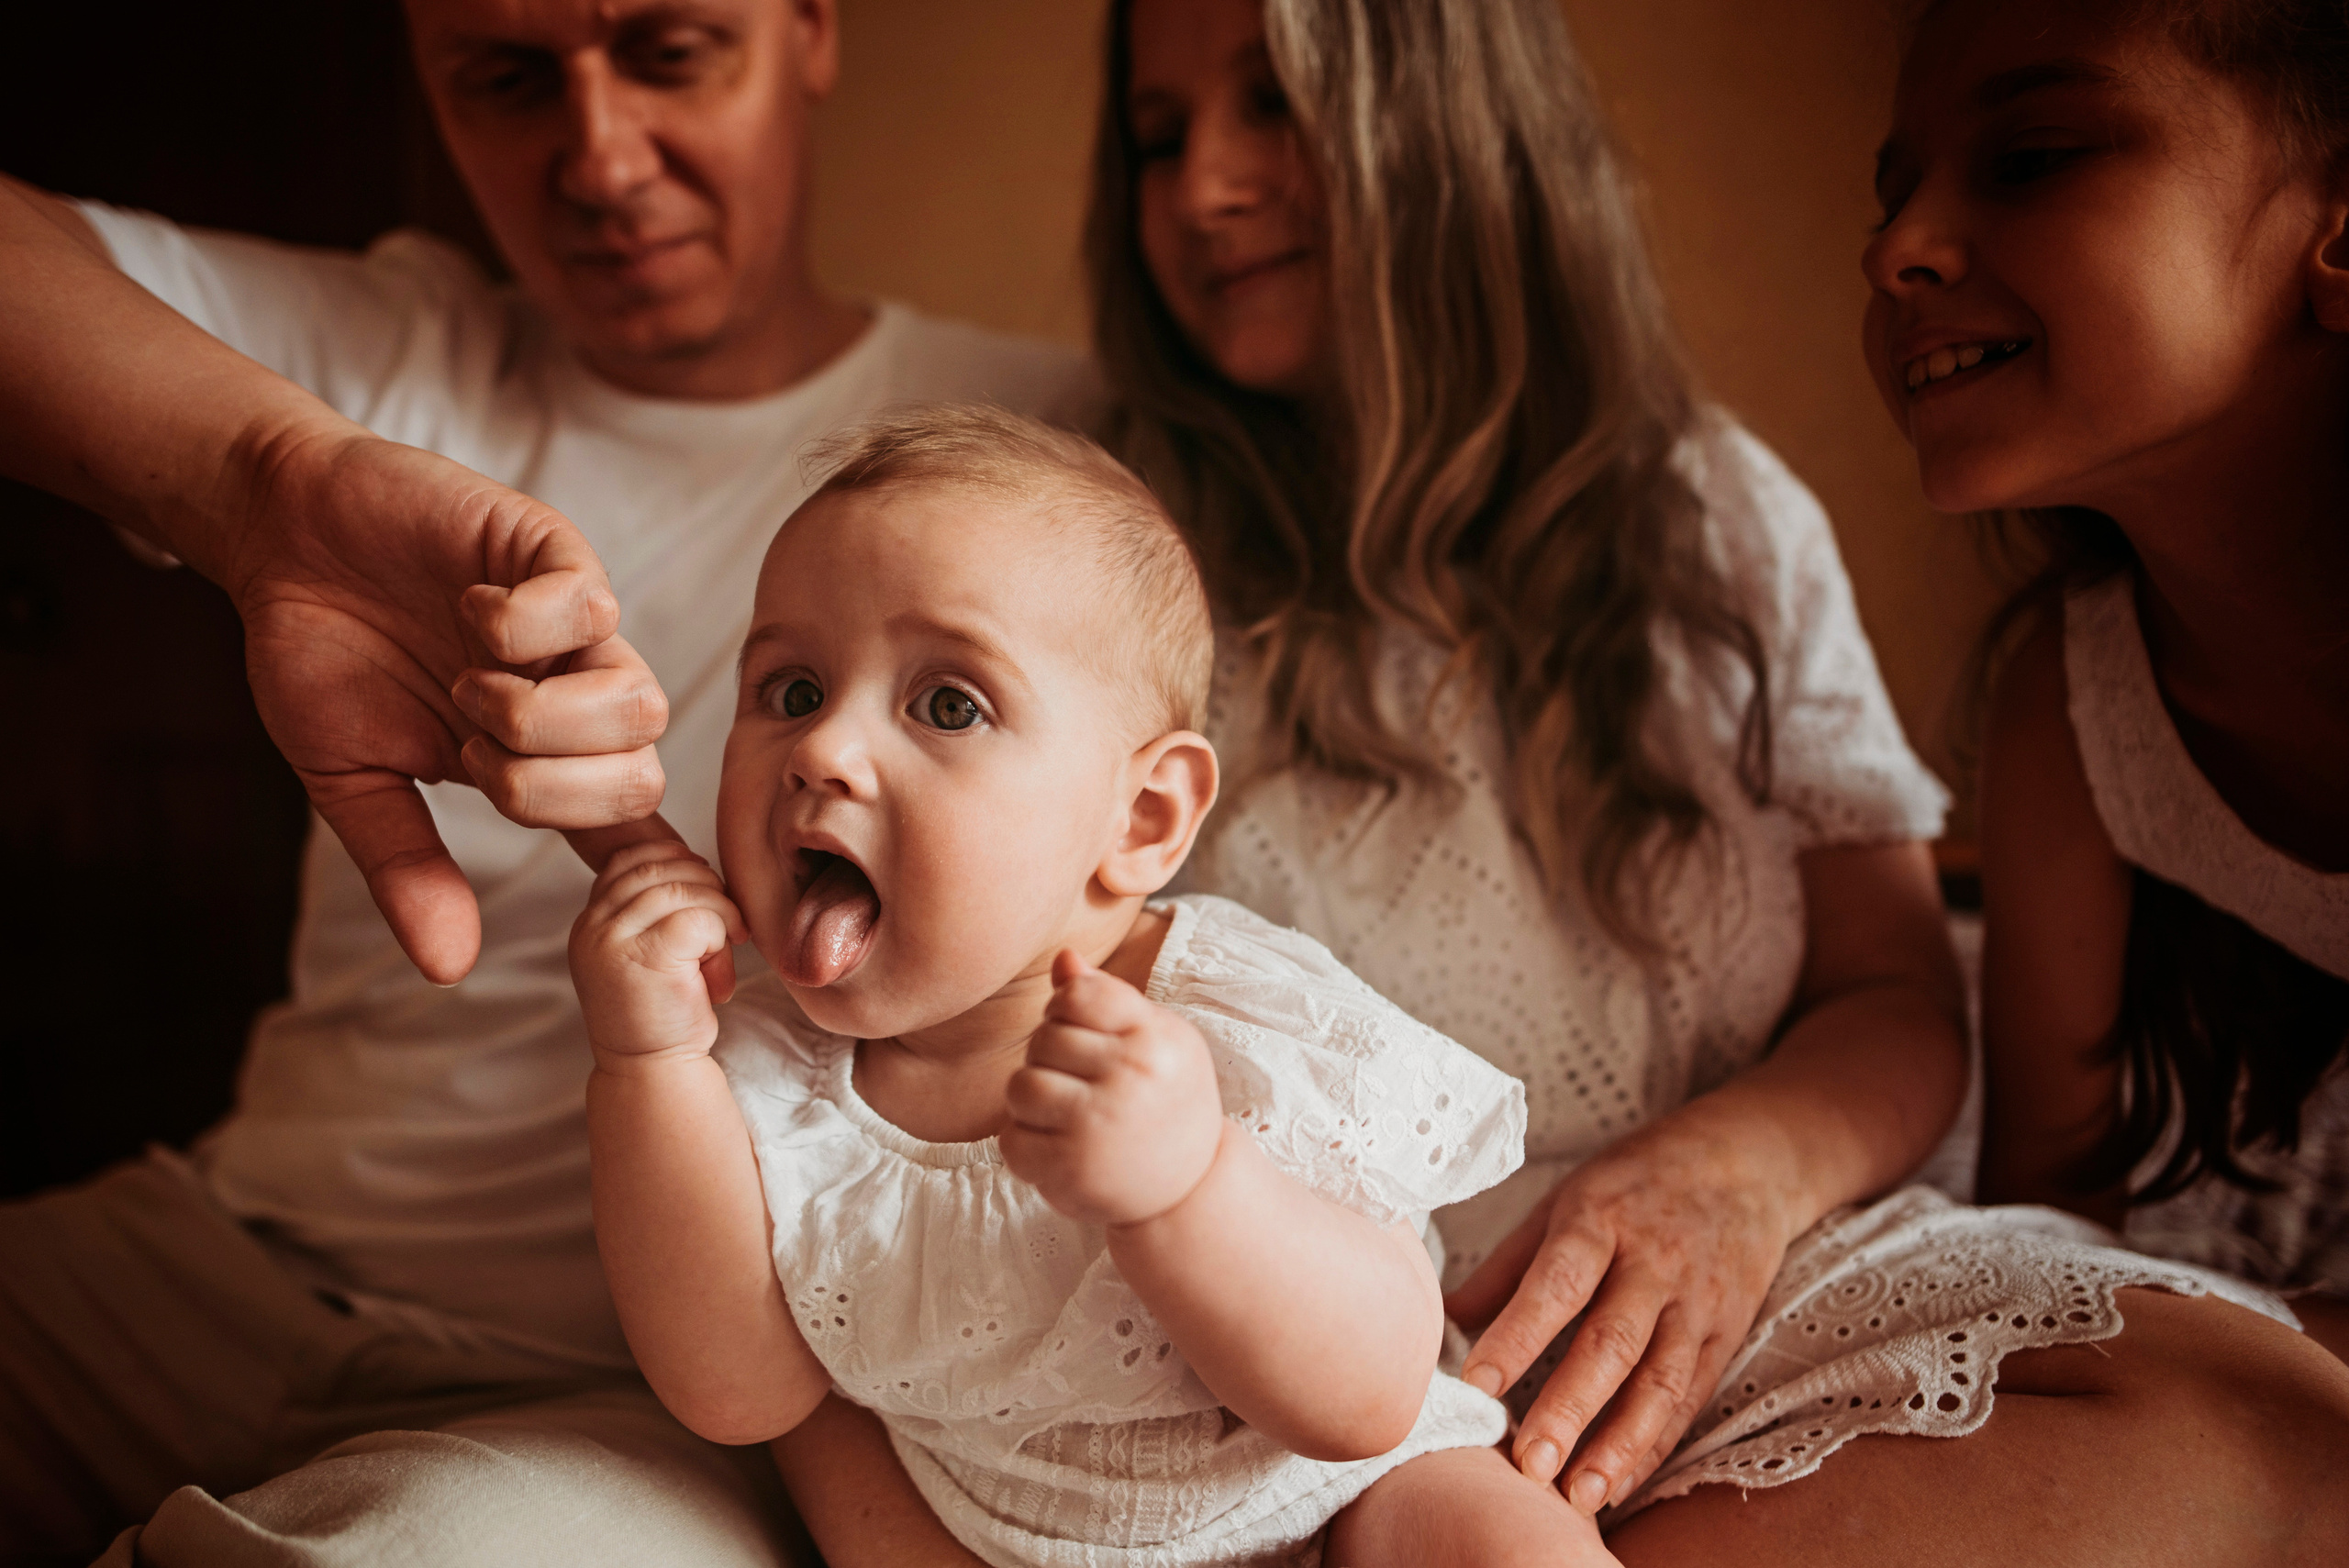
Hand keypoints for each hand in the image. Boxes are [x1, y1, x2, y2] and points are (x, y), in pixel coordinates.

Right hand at [220, 425, 673, 982]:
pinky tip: (469, 605)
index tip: (662, 916)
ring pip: (637, 704)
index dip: (648, 870)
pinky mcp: (559, 554)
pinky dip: (518, 627)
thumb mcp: (352, 776)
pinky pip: (591, 611)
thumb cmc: (323, 650)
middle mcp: (578, 695)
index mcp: (540, 757)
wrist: (283, 530)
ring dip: (535, 712)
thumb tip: (446, 969)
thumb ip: (406, 864)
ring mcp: (577, 628)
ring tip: (466, 678)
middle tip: (466, 744)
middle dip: (542, 785)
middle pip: (641, 779)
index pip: (624, 827)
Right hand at [568, 838, 747, 1068]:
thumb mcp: (646, 952)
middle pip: (657, 868)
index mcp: (589, 923)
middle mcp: (591, 928)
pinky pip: (697, 916)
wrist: (653, 1070)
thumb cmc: (663, 1012)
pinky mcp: (644, 956)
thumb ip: (653, 912)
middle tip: (726, 919)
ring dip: (718, 909)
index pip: (627, 859)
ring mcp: (612, 941)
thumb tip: (699, 865)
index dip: (673, 859)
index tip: (705, 884)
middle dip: (704, 883)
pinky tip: (721, 959)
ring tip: (727, 942)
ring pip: (681, 889)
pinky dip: (721, 930)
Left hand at [1000, 950, 1225, 1225]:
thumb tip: (1063, 957)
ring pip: (1021, 1087)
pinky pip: (1012, 1141)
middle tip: (1077, 1081)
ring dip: (1032, 1100)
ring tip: (1062, 1111)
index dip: (1065, 1010)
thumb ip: (1106, 997)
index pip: (1076, 996)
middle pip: (1044, 1039)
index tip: (1082, 1032)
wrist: (1191, 1185)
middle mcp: (1130, 1077)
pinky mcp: (1070, 1171)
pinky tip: (1056, 1145)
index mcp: (1154, 1037)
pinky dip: (1025, 1143)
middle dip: (1049, 1057)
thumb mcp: (1156, 1038)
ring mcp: (1098, 1126)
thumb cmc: (1166, 1096)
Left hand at [1444, 1102, 1797, 1515]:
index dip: (1518, 1335)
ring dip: (1618, 1445)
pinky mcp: (1724, 1335)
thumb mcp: (1564, 1199)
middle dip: (1569, 1407)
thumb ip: (1507, 1264)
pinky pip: (1688, 1398)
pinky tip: (1618, 1481)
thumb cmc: (1634, 1182)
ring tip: (1578, 1494)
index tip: (1476, 1384)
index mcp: (1601, 1219)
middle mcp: (1653, 1263)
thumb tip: (1443, 1319)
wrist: (1745, 1162)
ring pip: (1659, 1381)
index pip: (1558, 1283)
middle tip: (1529, 1462)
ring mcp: (1695, 1303)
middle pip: (1612, 1342)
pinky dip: (1654, 1446)